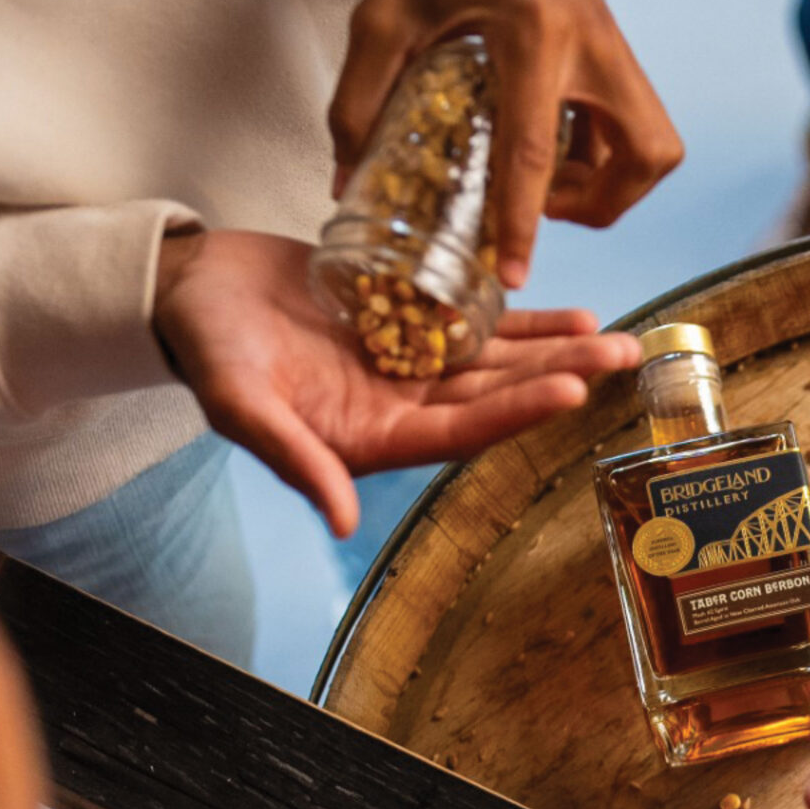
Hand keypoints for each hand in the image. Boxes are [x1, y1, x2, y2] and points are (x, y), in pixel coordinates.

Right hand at [153, 228, 638, 535]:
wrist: (187, 291)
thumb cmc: (204, 349)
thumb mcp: (239, 402)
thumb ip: (292, 457)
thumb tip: (342, 517)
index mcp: (373, 438)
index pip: (460, 431)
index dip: (516, 413)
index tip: (571, 393)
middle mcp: (403, 406)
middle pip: (496, 395)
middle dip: (560, 376)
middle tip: (622, 358)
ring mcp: (409, 364)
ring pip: (497, 361)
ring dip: (554, 351)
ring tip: (612, 337)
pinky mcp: (407, 320)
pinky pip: (475, 323)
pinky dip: (520, 320)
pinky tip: (569, 313)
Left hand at [329, 0, 683, 285]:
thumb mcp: (389, 12)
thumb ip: (362, 95)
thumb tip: (350, 178)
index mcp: (535, 34)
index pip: (536, 149)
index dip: (523, 222)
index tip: (514, 271)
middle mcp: (592, 43)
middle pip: (644, 154)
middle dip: (608, 203)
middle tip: (553, 210)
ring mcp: (613, 44)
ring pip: (649, 143)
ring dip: (608, 181)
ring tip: (547, 185)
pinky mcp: (613, 46)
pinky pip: (628, 120)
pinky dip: (599, 151)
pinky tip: (550, 146)